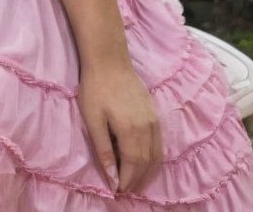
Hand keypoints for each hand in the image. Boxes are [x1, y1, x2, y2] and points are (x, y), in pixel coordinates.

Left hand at [78, 63, 161, 194]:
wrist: (109, 59)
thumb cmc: (95, 88)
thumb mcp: (93, 119)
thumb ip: (103, 149)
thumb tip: (112, 178)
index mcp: (130, 130)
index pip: (133, 166)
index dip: (127, 181)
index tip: (118, 191)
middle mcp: (147, 128)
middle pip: (147, 163)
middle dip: (138, 181)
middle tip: (126, 191)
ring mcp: (153, 120)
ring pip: (156, 155)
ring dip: (148, 172)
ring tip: (136, 183)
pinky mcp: (154, 113)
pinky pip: (159, 143)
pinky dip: (154, 158)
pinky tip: (146, 162)